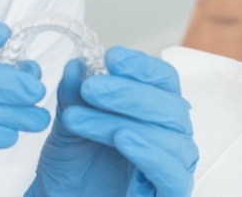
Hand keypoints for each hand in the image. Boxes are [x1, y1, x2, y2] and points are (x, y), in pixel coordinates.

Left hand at [26, 47, 197, 196]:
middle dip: (127, 92)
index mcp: (154, 113)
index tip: (111, 57)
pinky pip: (172, 172)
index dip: (141, 66)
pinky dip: (149, 152)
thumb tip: (78, 65)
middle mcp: (171, 136)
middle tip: (90, 88)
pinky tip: (123, 138)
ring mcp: (174, 166)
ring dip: (122, 120)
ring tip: (81, 118)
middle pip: (168, 105)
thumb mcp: (68, 130)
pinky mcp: (172, 192)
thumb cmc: (74, 174)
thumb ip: (74, 98)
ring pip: (167, 135)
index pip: (163, 81)